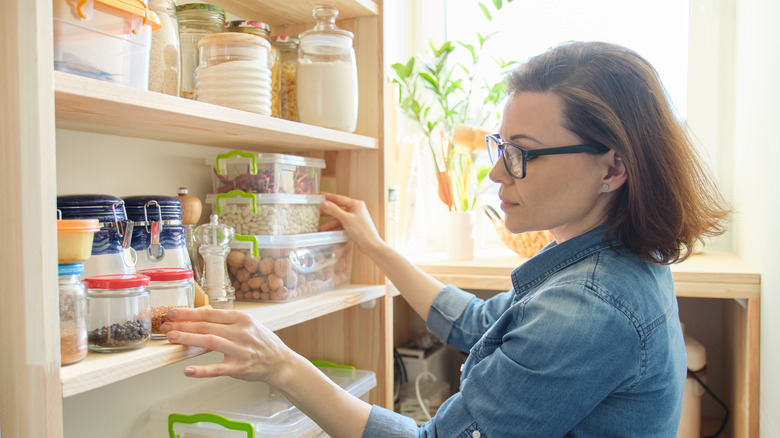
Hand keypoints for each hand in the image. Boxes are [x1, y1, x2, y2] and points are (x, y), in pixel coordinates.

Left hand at [161, 307, 299, 385]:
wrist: (280, 362)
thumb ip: (225, 321)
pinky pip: (218, 369)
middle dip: (183, 324)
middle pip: (206, 325)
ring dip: (188, 339)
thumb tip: (198, 317)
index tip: (173, 312)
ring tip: (172, 338)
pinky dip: (202, 370)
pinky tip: (188, 371)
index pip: (209, 313)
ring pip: (210, 341)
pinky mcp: (239, 368)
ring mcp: (240, 350)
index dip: (189, 312)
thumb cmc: (261, 342)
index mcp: (241, 318)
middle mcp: (241, 332)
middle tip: (165, 326)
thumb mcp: (247, 324)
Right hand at [319, 192, 383, 249]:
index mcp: (356, 204)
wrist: (371, 245)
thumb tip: (324, 203)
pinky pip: (341, 225)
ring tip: (319, 228)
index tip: (318, 195)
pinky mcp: (353, 227)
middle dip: (326, 212)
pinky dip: (334, 228)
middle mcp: (355, 210)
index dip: (327, 197)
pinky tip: (327, 231)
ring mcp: (354, 218)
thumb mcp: (346, 219)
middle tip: (315, 210)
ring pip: (338, 219)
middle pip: (337, 208)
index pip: (338, 198)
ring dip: (329, 223)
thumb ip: (334, 210)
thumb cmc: (362, 231)